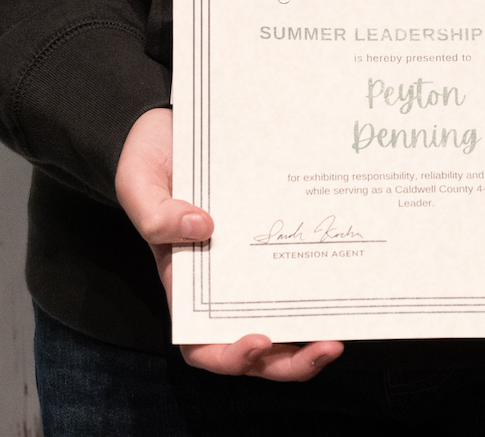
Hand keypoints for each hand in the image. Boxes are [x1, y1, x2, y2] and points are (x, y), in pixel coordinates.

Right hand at [117, 106, 344, 381]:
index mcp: (184, 284)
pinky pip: (300, 271)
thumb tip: (203, 228)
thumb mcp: (139, 182)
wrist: (172, 123)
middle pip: (257, 348)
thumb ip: (156, 213)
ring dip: (312, 337)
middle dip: (291, 362)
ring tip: (341, 333)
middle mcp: (222, 285)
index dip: (230, 356)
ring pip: (285, 319)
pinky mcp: (275, 239)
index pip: (203, 344)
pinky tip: (345, 275)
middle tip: (327, 347)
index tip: (259, 340)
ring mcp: (252, 265)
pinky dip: (323, 285)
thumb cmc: (149, 158)